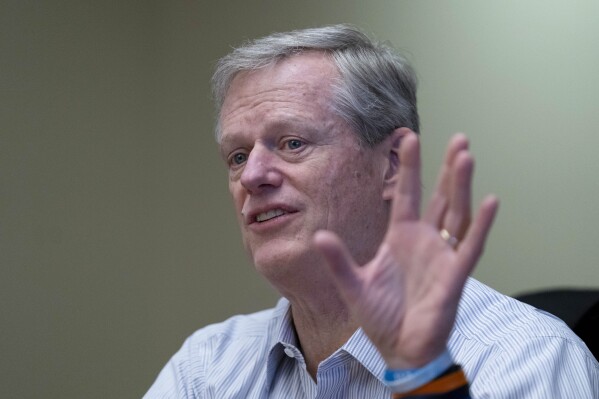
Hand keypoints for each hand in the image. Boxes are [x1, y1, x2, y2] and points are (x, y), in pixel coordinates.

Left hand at [314, 129, 497, 368]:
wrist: (400, 349)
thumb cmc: (381, 316)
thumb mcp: (353, 285)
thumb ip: (338, 261)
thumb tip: (319, 237)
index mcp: (401, 237)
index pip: (407, 195)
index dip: (409, 167)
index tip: (408, 137)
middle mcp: (425, 241)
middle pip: (439, 196)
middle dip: (447, 167)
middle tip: (457, 137)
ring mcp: (442, 255)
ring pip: (456, 213)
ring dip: (461, 185)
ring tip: (465, 156)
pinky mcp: (454, 275)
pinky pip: (470, 246)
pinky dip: (480, 225)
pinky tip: (489, 201)